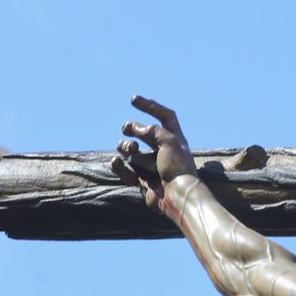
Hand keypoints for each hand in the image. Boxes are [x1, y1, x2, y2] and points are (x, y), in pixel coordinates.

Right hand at [110, 96, 200, 216]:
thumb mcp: (169, 141)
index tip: (133, 100)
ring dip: (125, 147)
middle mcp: (163, 150)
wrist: (177, 196)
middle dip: (131, 128)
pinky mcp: (142, 180)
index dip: (150, 106)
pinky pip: (124, 169)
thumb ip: (151, 130)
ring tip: (131, 150)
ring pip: (129, 150)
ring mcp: (151, 165)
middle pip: (142, 132)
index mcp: (175, 139)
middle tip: (126, 128)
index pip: (164, 116)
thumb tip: (135, 128)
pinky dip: (118, 165)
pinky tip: (117, 162)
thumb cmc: (177, 167)